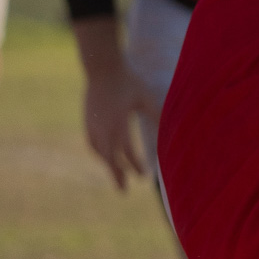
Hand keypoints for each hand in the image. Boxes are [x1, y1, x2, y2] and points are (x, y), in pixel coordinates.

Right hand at [82, 64, 152, 189]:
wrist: (102, 68)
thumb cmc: (129, 82)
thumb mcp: (146, 98)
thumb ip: (157, 115)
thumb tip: (171, 132)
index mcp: (119, 124)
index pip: (127, 152)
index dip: (135, 166)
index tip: (143, 177)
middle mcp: (103, 127)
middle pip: (110, 158)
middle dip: (117, 174)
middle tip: (123, 191)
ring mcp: (92, 124)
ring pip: (99, 152)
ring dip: (108, 164)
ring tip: (116, 174)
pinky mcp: (87, 120)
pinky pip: (91, 143)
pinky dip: (98, 153)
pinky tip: (104, 157)